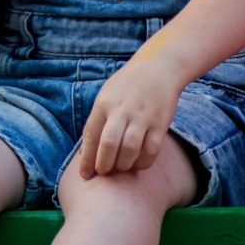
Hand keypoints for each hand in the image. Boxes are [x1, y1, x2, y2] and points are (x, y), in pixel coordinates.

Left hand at [79, 56, 185, 177]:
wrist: (158, 68)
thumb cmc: (126, 86)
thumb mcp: (106, 96)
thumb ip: (97, 121)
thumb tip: (87, 152)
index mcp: (104, 104)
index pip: (91, 135)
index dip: (86, 158)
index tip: (85, 175)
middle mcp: (121, 110)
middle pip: (108, 144)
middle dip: (103, 165)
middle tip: (104, 173)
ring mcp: (142, 117)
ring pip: (130, 150)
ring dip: (123, 165)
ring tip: (121, 168)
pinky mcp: (160, 123)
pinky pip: (151, 151)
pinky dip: (143, 163)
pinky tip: (138, 164)